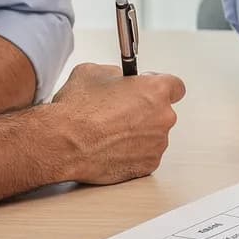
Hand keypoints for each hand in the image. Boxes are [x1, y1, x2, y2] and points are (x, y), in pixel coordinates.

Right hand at [48, 63, 186, 184]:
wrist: (62, 143)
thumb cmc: (76, 110)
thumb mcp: (93, 72)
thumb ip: (116, 73)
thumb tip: (119, 79)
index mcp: (156, 91)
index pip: (176, 86)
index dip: (160, 87)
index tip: (149, 90)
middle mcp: (163, 117)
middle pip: (162, 112)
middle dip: (145, 111)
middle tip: (120, 112)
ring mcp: (156, 144)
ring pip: (153, 135)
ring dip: (138, 133)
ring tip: (110, 132)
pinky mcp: (147, 166)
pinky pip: (144, 156)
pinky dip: (132, 153)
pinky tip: (110, 147)